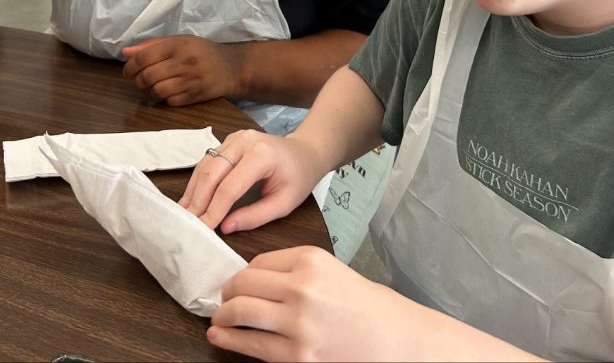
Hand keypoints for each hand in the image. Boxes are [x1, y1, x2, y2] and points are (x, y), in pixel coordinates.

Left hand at [122, 35, 241, 106]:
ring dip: (152, 91)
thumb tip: (126, 52)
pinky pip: (170, 102)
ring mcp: (191, 80)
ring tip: (157, 85)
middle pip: (148, 76)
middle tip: (141, 79)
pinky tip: (171, 91)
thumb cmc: (202, 51)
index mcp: (178, 45)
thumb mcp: (180, 41)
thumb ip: (152, 45)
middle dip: (139, 80)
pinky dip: (166, 99)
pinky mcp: (196, 96)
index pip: (144, 57)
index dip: (130, 66)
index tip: (128, 71)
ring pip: (158, 91)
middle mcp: (184, 62)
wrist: (233, 67)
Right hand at [180, 129, 325, 232]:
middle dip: (198, 200)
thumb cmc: (298, 177)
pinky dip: (199, 180)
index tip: (204, 228)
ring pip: (205, 164)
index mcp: (261, 155)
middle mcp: (244, 141)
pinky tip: (192, 197)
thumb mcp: (284, 203)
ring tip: (185, 213)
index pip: (230, 186)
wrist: (305, 152)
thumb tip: (225, 227)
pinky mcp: (229, 140)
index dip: (214, 209)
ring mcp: (235, 138)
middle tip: (188, 223)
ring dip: (194, 190)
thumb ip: (255, 216)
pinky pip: (208, 160)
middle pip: (212, 172)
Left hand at [209, 246, 405, 360]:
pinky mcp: (298, 356)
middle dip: (227, 293)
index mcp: (310, 260)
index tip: (238, 283)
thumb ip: (292, 270)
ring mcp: (299, 324)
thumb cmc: (364, 305)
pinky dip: (228, 339)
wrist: (393, 338)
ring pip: (240, 312)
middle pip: (243, 284)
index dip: (243, 275)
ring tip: (219, 318)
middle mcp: (302, 288)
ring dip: (223, 315)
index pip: (258, 263)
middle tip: (224, 300)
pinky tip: (220, 336)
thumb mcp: (329, 270)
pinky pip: (251, 345)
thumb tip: (249, 280)